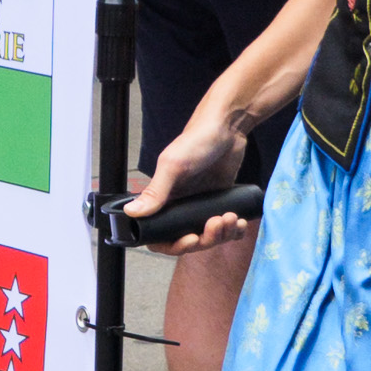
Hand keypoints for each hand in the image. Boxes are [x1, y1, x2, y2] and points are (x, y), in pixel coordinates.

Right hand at [122, 114, 253, 258]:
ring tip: (231, 218)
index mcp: (164, 199)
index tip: (189, 239)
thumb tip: (131, 213)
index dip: (174, 244)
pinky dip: (234, 230)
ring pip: (210, 236)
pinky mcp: (221, 202)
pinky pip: (227, 227)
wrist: (229, 127)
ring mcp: (202, 206)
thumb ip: (155, 191)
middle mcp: (182, 205)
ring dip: (222, 234)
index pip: (161, 235)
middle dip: (204, 239)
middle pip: (189, 240)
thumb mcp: (173, 165)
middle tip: (215, 224)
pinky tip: (240, 221)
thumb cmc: (198, 139)